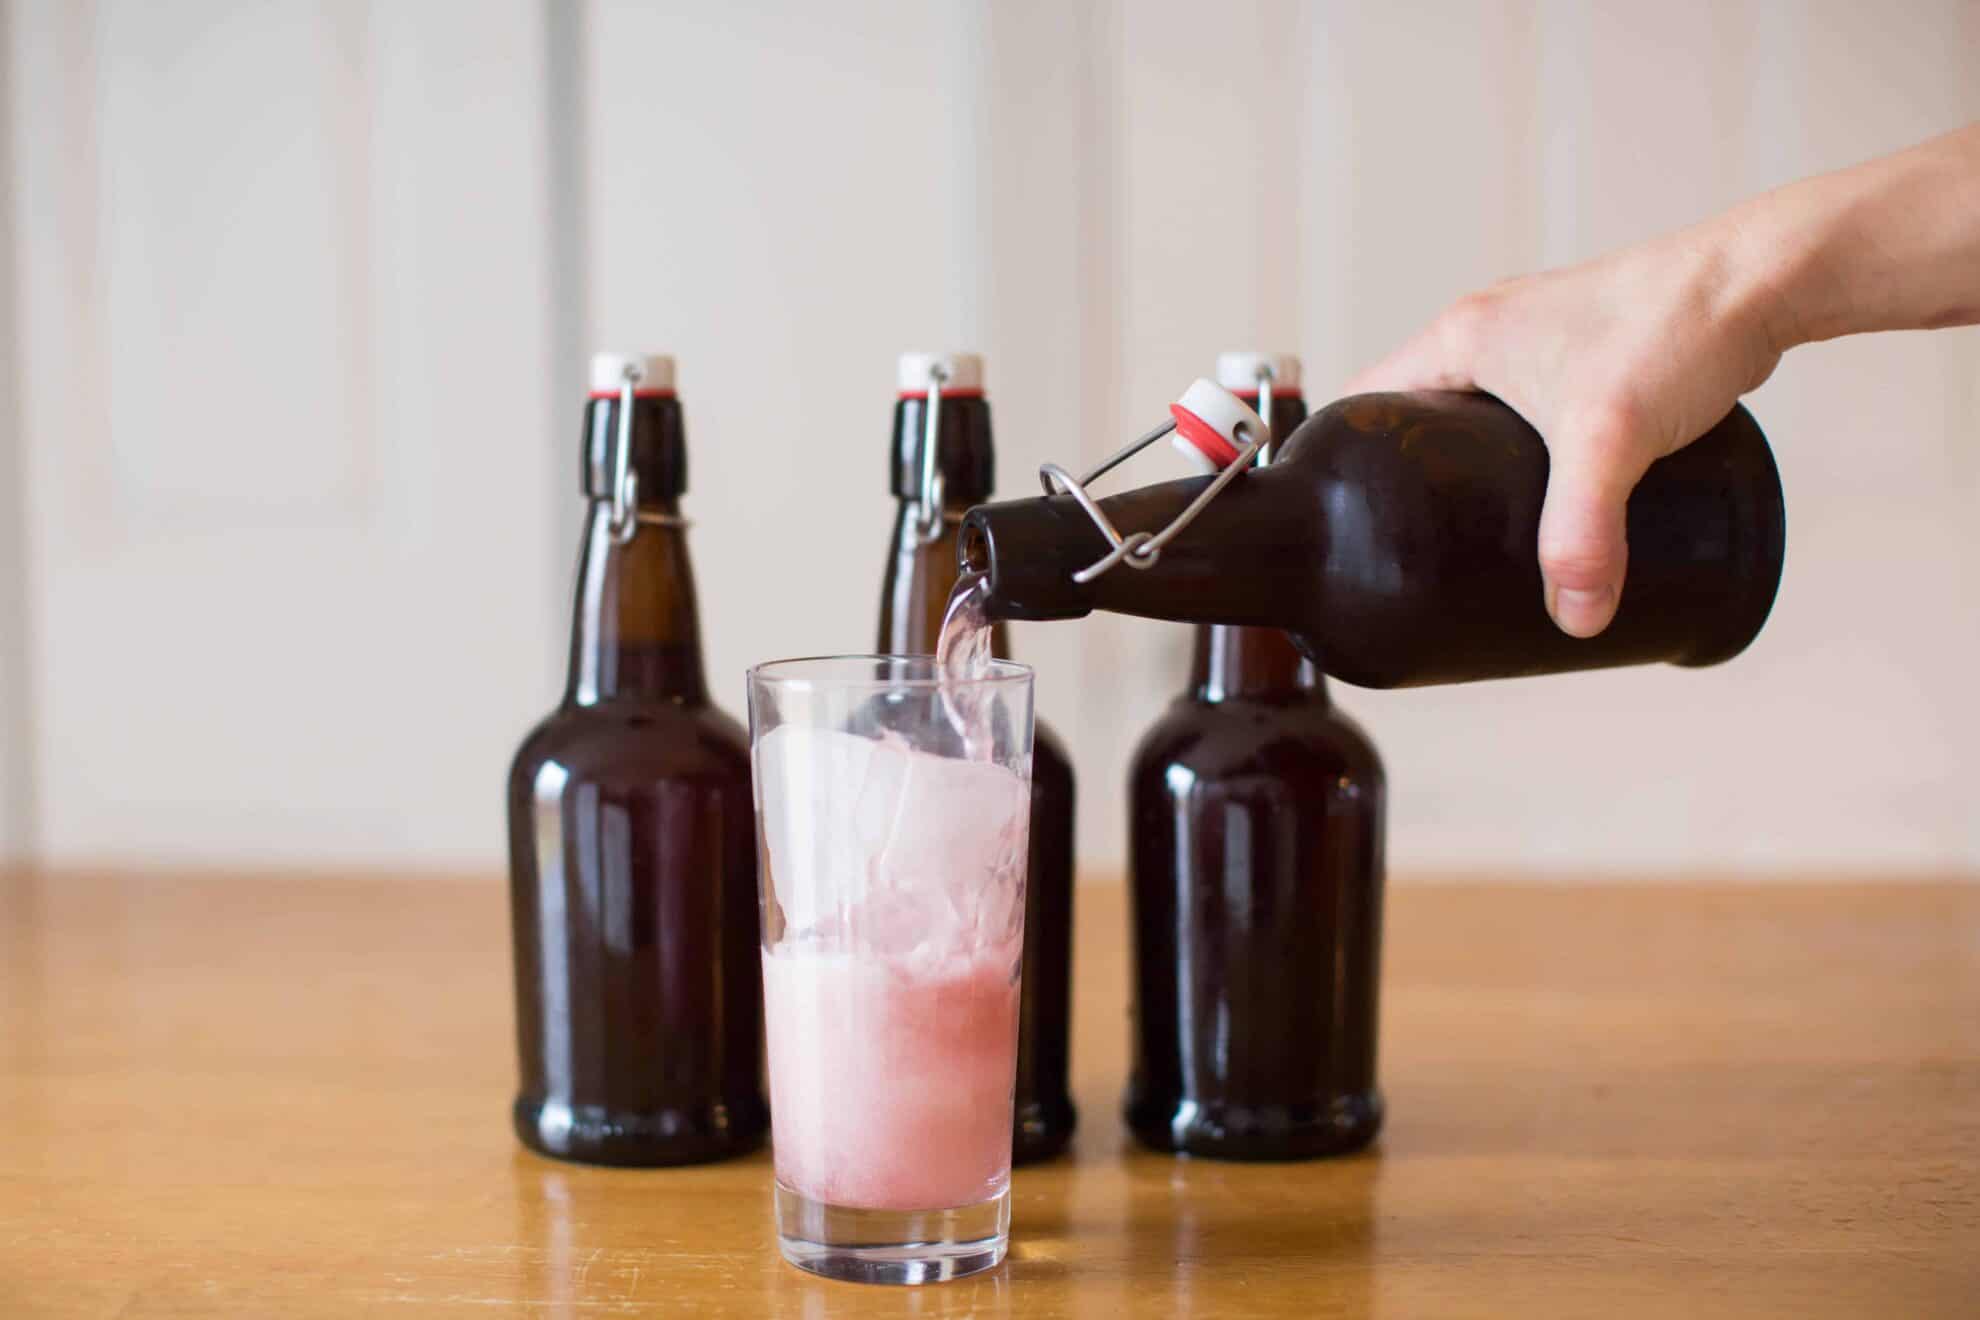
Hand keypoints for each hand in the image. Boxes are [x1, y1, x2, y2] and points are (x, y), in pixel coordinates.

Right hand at [1344, 219, 1786, 637]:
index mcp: (1461, 335)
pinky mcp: (1590, 354)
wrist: (1765, 280)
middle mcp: (1491, 328)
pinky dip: (1529, 451)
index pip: (1365, 398)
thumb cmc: (1677, 325)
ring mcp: (1541, 338)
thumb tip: (1572, 616)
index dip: (1345, 456)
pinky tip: (1551, 492)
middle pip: (1419, 414)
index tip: (1348, 516)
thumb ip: (1582, 533)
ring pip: (1480, 413)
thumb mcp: (1610, 440)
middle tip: (1422, 543)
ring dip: (1473, 465)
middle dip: (1415, 478)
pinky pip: (1532, 410)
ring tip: (1481, 531)